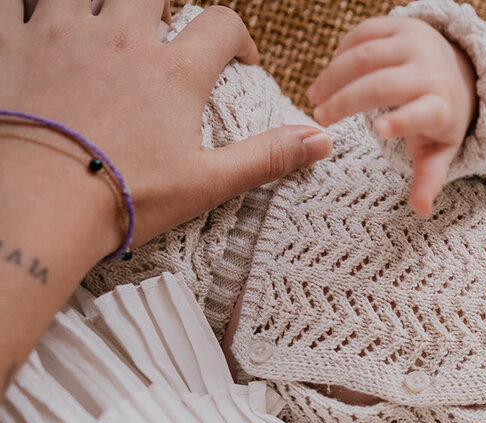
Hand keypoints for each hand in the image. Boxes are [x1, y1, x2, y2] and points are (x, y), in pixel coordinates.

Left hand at [3, 0, 331, 247]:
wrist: (38, 205)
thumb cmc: (123, 198)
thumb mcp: (208, 184)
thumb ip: (267, 157)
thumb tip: (321, 141)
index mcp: (173, 72)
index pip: (221, 25)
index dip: (236, 38)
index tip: (236, 60)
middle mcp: (120, 39)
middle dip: (159, 7)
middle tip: (158, 35)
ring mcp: (59, 35)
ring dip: (95, 4)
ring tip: (98, 26)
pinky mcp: (9, 44)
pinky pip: (11, 2)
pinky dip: (21, 7)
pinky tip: (30, 20)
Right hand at [307, 16, 477, 215]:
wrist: (457, 70)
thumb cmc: (440, 119)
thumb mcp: (439, 151)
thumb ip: (428, 179)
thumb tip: (421, 210)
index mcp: (442, 107)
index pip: (424, 113)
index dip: (403, 121)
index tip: (379, 130)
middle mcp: (431, 71)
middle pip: (383, 84)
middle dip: (348, 100)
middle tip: (321, 116)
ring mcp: (415, 43)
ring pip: (366, 55)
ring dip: (334, 76)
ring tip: (315, 96)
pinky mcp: (399, 24)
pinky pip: (362, 34)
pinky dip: (341, 53)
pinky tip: (331, 75)